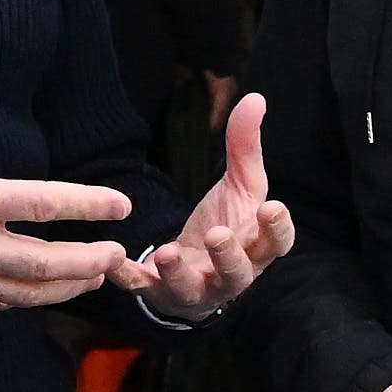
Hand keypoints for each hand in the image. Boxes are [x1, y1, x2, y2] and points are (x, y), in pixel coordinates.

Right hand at [0, 47, 134, 313]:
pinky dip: (24, 300)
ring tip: (94, 276)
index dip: (88, 204)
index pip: (43, 203)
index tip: (120, 206)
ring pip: (29, 292)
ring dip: (68, 286)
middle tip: (120, 255)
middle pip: (49, 262)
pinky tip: (38, 294)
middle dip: (91, 259)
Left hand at [127, 92, 294, 322]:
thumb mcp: (239, 186)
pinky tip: (114, 263)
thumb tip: (255, 98)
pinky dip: (129, 278)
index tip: (272, 206)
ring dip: (179, 273)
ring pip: (193, 289)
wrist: (194, 270)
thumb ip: (245, 146)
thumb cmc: (226, 223)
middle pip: (238, 273)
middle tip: (216, 234)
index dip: (277, 229)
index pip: (277, 243)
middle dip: (228, 255)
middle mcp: (232, 274)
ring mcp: (197, 289)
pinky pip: (144, 289)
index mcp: (256, 247)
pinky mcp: (161, 293)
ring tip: (167, 252)